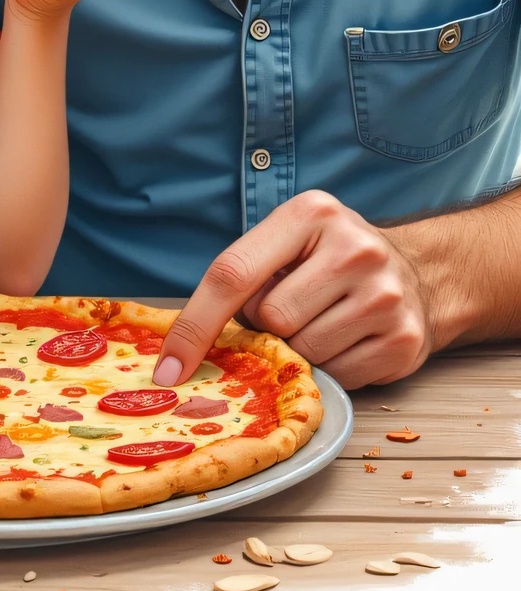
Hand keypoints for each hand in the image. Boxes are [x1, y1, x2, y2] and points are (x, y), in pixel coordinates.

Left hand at [152, 191, 432, 390]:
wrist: (421, 275)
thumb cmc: (330, 260)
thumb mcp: (289, 240)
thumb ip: (243, 273)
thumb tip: (183, 346)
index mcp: (310, 213)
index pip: (233, 273)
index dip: (195, 324)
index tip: (168, 366)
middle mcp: (353, 248)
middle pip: (271, 318)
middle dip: (270, 325)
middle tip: (295, 306)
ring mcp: (384, 295)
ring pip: (304, 352)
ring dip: (301, 349)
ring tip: (324, 320)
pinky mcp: (404, 340)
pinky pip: (337, 378)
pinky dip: (331, 369)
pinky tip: (349, 341)